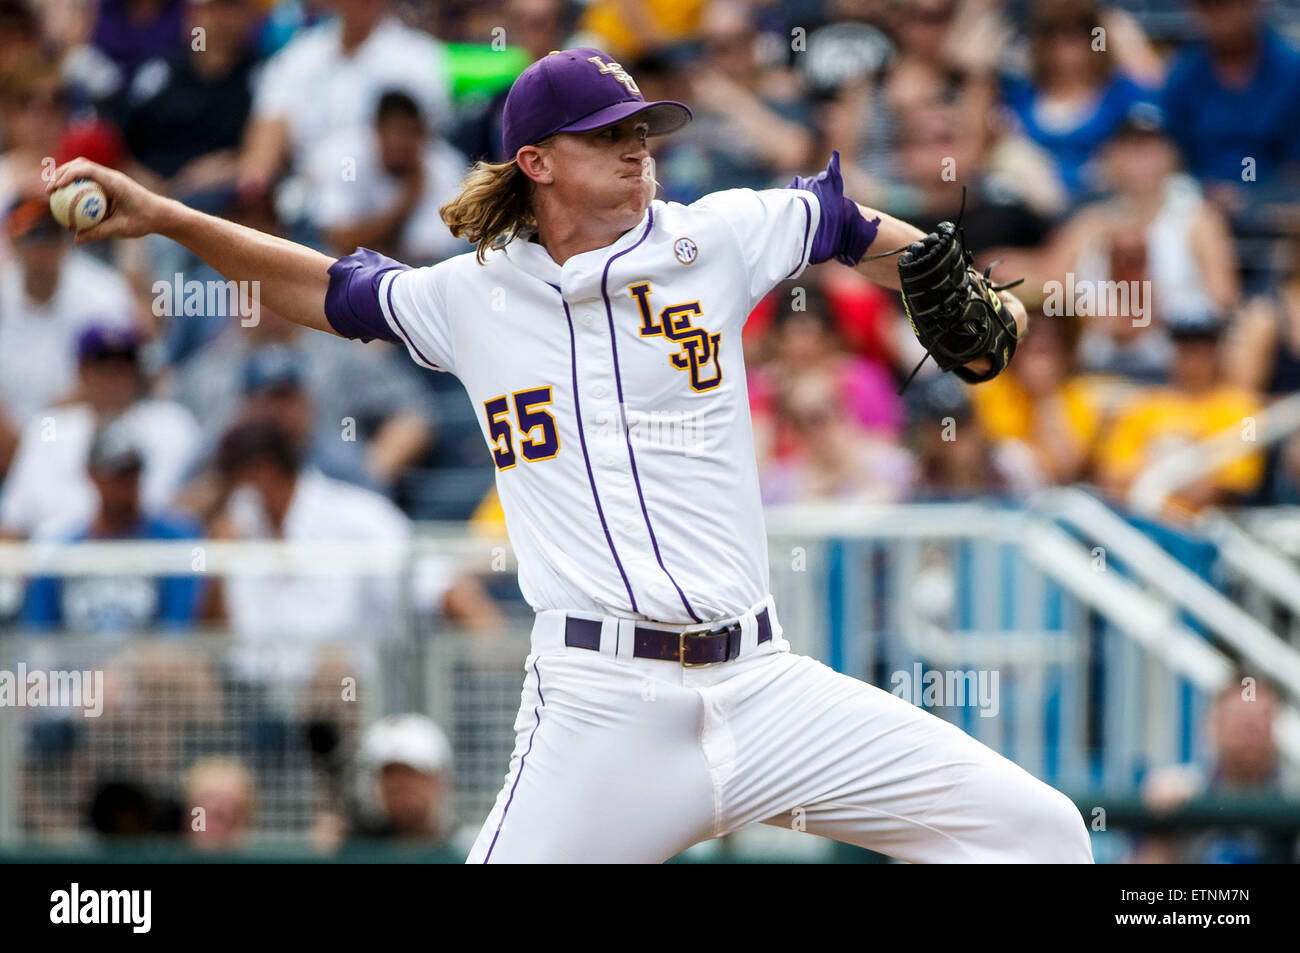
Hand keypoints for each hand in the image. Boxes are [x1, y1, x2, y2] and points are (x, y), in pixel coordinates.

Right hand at [46, 157, 175, 243]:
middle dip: (61, 173)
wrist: (161, 215)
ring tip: (54, 193)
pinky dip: (78, 187)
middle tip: (49, 190)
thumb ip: (99, 232)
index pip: (87, 170)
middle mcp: (112, 176)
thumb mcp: (122, 229)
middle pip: (80, 165)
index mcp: (115, 182)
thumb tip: (76, 239)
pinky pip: (90, 182)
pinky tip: (69, 201)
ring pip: (84, 170)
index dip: (68, 175)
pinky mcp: (110, 185)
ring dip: (67, 177)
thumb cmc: (145, 221)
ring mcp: (111, 179)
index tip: (55, 187)